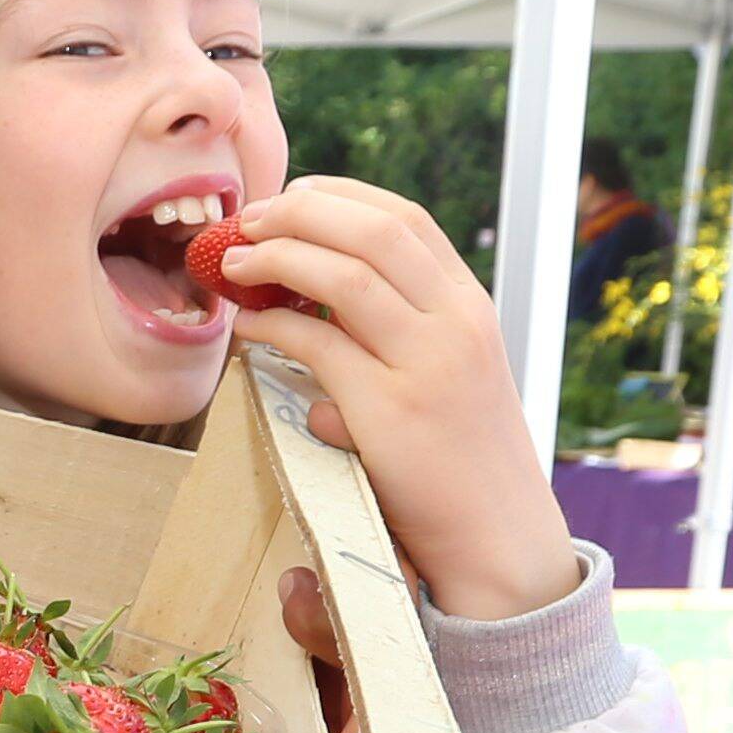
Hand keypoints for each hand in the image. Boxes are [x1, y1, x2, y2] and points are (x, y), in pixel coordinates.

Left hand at [208, 180, 579, 623]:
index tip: (292, 196)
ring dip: (278, 255)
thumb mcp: (451, 376)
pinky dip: (273, 323)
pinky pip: (317, 344)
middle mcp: (456, 322)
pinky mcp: (389, 410)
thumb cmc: (463, 462)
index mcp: (470, 306)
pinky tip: (248, 325)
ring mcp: (426, 363)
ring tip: (233, 261)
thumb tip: (317, 319)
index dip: (340, 196)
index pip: (406, 220)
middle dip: (299, 211)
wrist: (498, 536)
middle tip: (246, 219)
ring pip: (343, 275)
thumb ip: (401, 336)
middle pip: (373, 230)